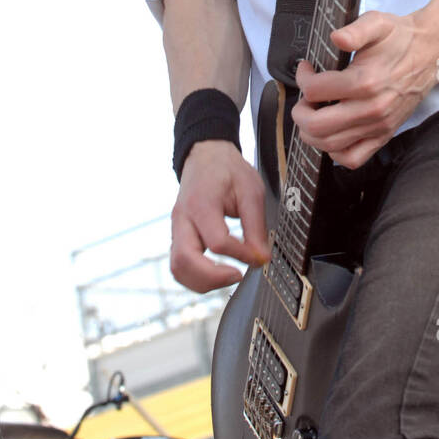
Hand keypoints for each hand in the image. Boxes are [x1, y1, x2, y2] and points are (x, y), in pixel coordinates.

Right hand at [170, 140, 269, 292]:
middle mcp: (183, 219)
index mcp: (201, 203)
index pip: (217, 241)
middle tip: (238, 275)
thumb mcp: (251, 190)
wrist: (206, 156)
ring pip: (178, 268)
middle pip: (185, 261)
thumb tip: (262, 257)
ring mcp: (176, 229)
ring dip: (202, 282)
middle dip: (213, 278)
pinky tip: (217, 274)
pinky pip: (179, 265)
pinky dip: (196, 277)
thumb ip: (256, 226)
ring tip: (229, 276)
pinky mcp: (178, 236)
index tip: (259, 256)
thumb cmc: (227, 170)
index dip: (240, 254)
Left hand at [291, 8, 438, 168]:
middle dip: (300, 112)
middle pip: (317, 125)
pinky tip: (332, 133)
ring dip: (311, 132)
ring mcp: (378, 125)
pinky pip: (353, 158)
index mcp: (365, 81)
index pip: (315, 90)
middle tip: (304, 99)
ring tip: (312, 115)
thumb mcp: (377, 23)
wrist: (430, 53)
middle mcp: (371, 108)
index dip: (303, 78)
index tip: (306, 69)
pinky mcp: (384, 135)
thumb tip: (336, 37)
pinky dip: (335, 152)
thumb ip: (355, 30)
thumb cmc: (400, 38)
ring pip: (330, 145)